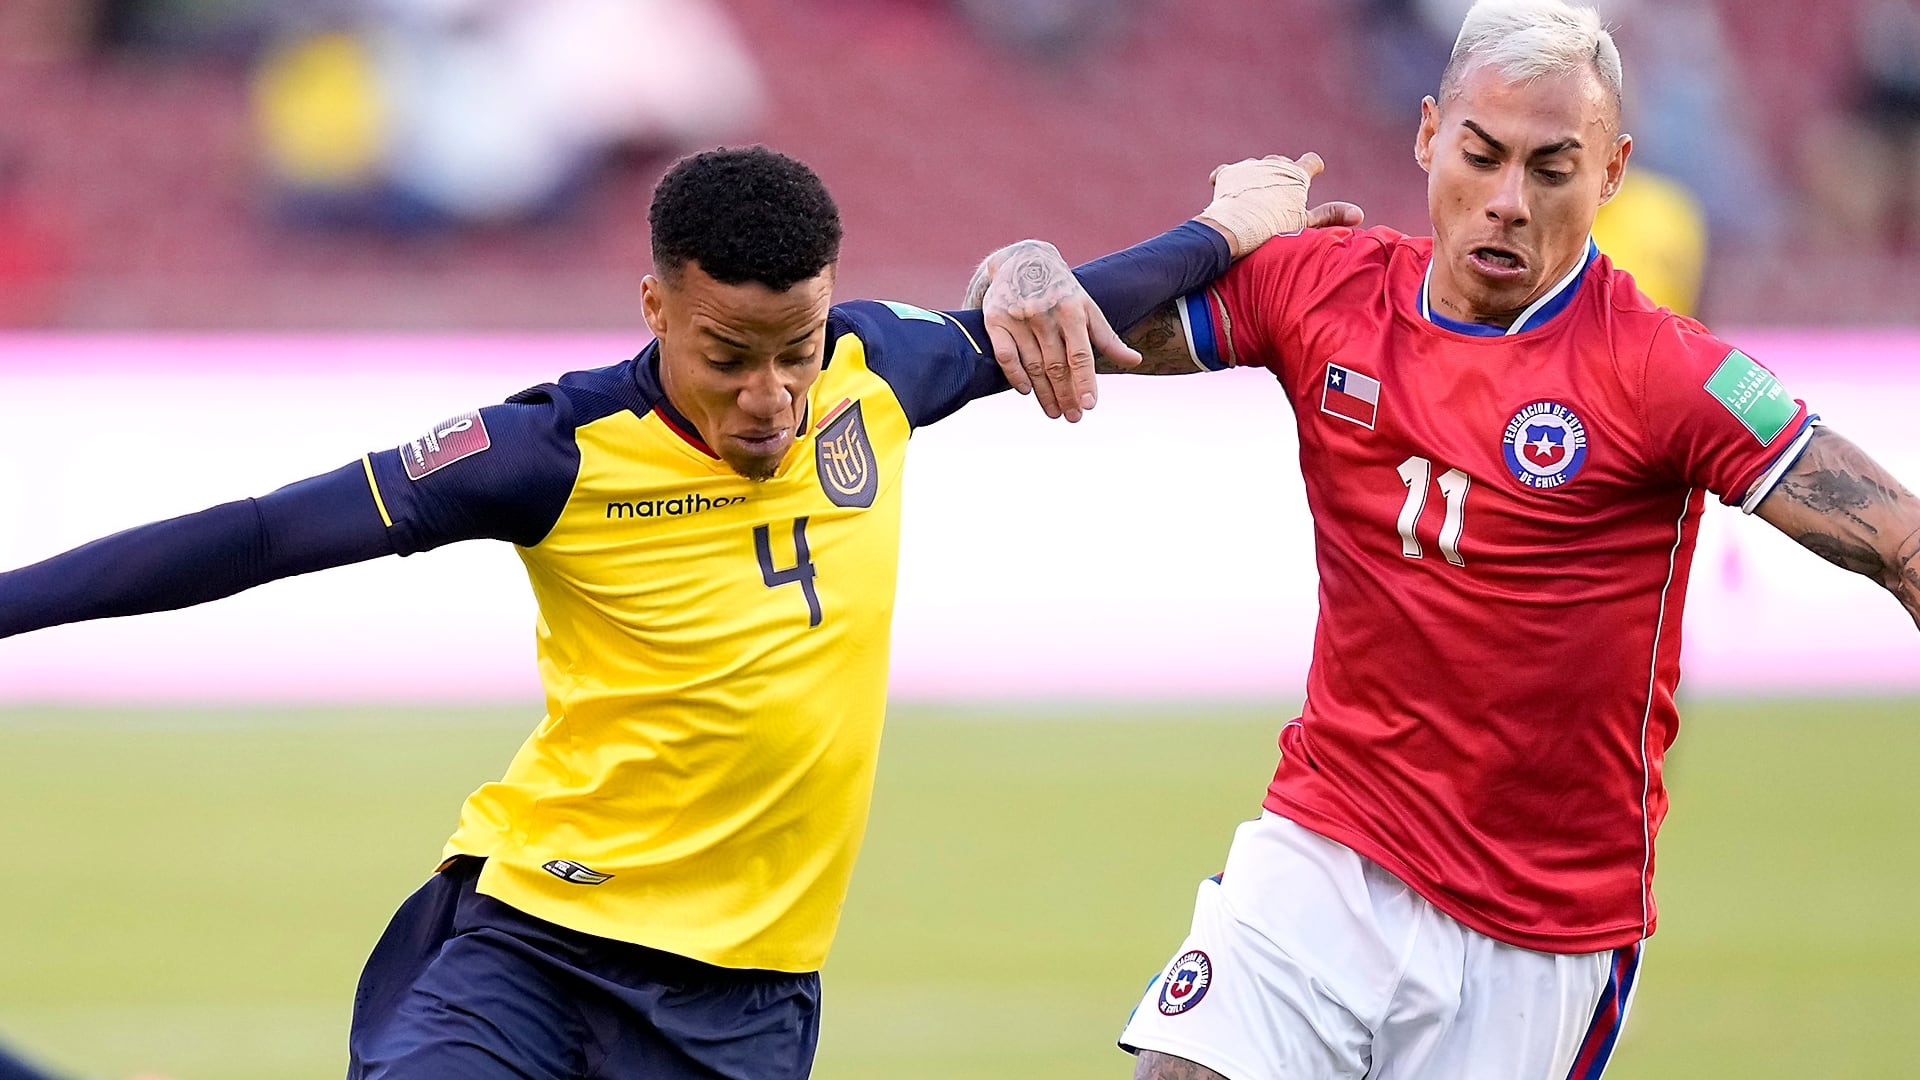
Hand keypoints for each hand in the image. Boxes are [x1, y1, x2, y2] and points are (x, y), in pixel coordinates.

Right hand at [978, 240, 1139, 421]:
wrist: (1023, 259)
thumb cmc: (1062, 290)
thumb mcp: (1088, 308)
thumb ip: (1108, 338)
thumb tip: (1135, 361)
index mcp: (1072, 311)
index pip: (1080, 354)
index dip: (1085, 381)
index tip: (1089, 405)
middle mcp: (1044, 314)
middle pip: (1056, 365)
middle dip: (1066, 395)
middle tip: (1073, 418)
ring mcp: (1018, 317)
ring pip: (1033, 365)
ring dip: (1044, 393)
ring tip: (1054, 412)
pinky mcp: (995, 319)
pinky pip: (1005, 355)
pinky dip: (1015, 376)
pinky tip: (1026, 391)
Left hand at [1199, 153, 1363, 256]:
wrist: (1235, 228)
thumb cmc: (1274, 229)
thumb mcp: (1305, 224)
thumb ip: (1331, 216)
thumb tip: (1360, 214)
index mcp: (1296, 173)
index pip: (1311, 161)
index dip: (1313, 167)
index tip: (1314, 172)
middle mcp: (1274, 164)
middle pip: (1282, 162)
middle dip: (1282, 174)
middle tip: (1280, 194)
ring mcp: (1250, 167)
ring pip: (1257, 167)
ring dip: (1258, 177)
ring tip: (1255, 197)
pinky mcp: (1228, 173)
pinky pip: (1228, 171)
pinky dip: (1229, 179)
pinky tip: (1223, 187)